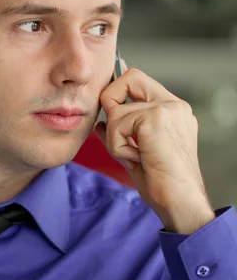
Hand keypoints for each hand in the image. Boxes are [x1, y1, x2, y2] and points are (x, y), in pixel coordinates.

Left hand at [95, 67, 214, 233]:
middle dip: (112, 103)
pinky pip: (116, 126)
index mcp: (173, 110)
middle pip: (129, 78)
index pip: (138, 80)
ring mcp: (167, 108)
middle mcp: (173, 104)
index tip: (110, 114)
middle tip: (120, 135)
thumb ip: (120, 132)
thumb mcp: (135, 152)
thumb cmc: (161, 183)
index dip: (117, 91)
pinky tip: (137, 159)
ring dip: (115, 140)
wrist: (180, 201)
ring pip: (116, 111)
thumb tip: (99, 122)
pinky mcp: (155, 118)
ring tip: (135, 157)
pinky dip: (118, 148)